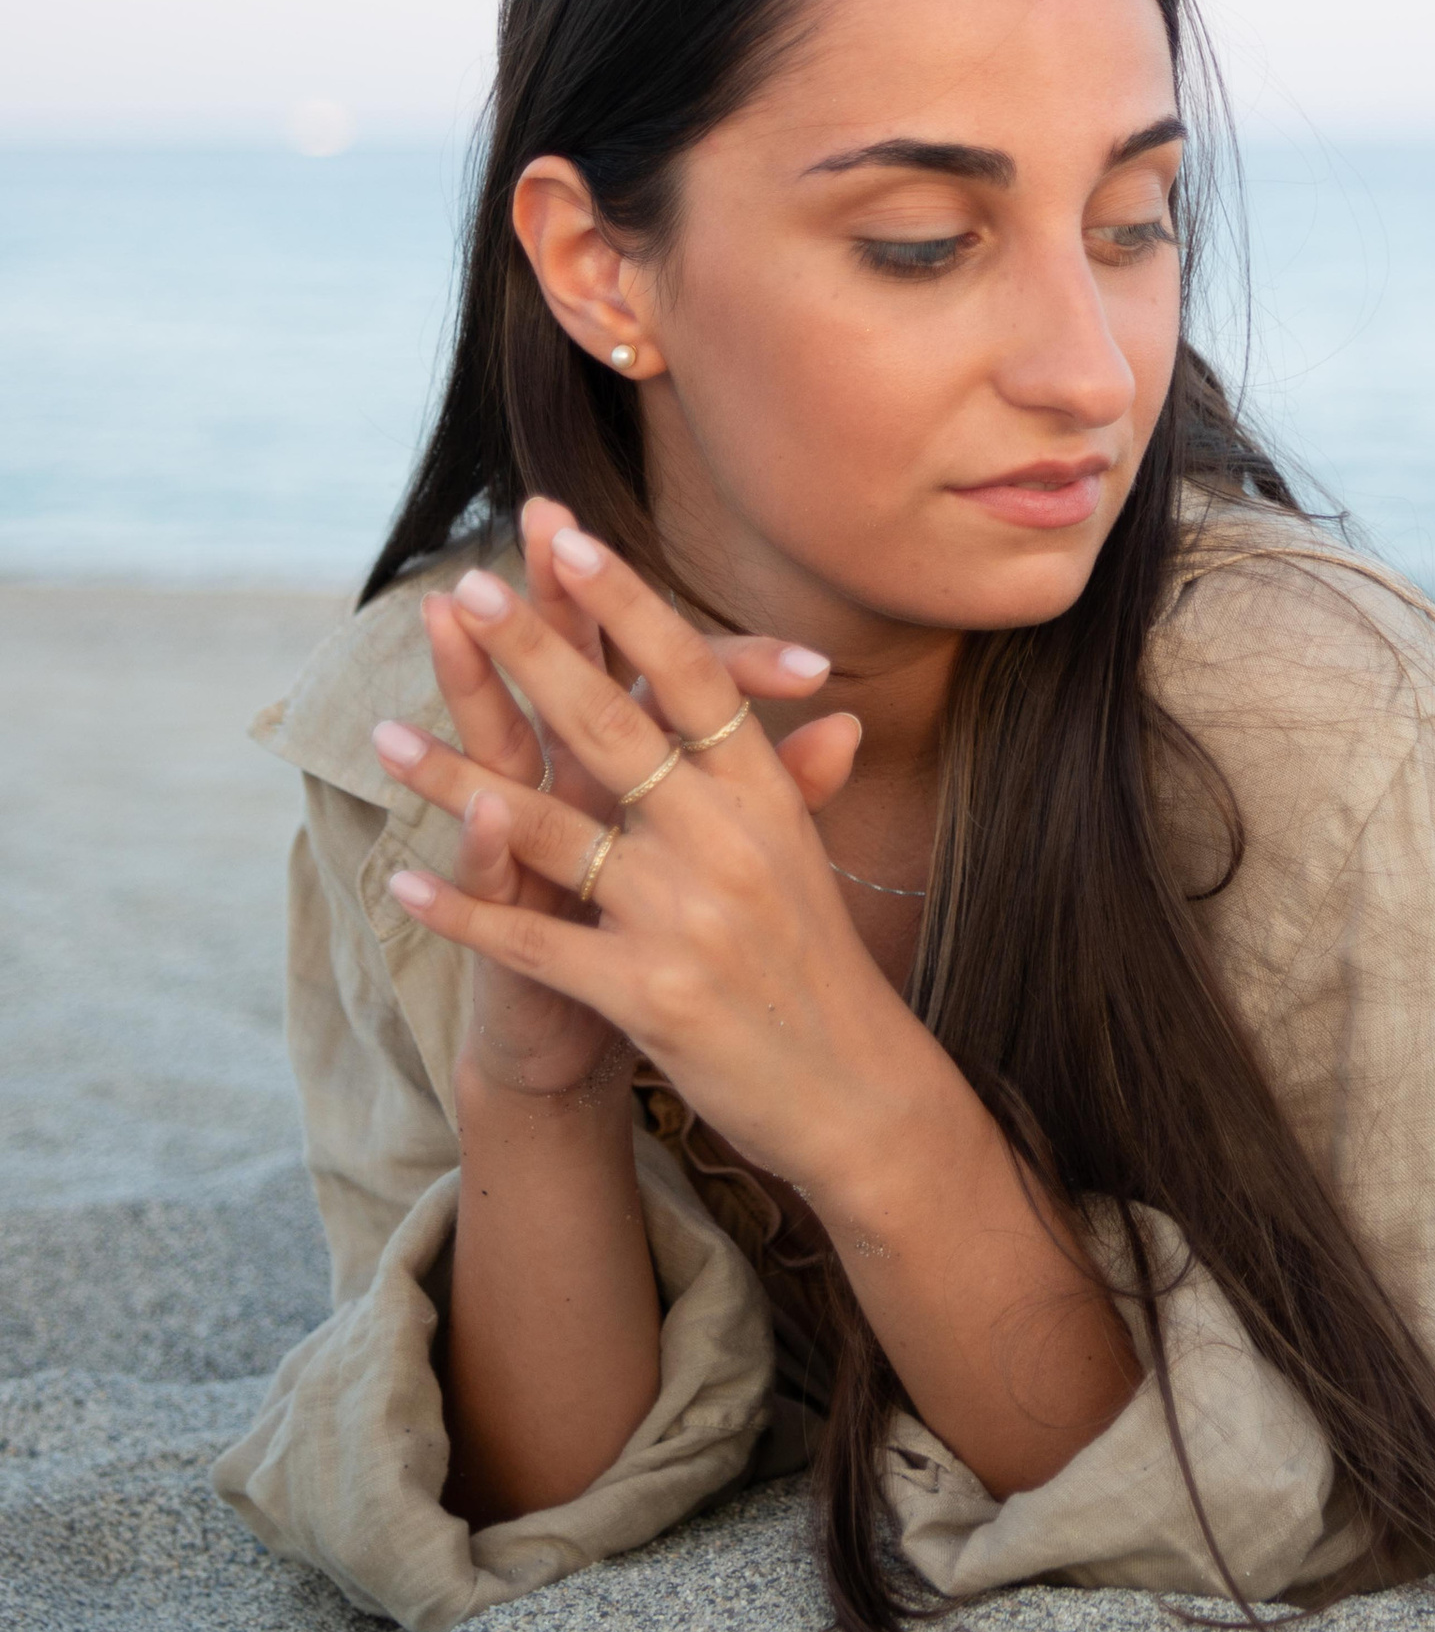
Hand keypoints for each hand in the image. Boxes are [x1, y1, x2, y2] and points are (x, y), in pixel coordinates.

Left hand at [377, 526, 907, 1198]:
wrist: (853, 1092)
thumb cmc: (816, 964)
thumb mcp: (806, 860)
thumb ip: (795, 780)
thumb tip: (833, 706)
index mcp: (764, 795)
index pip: (691, 676)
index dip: (627, 604)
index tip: (569, 539)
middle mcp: (728, 841)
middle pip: (615, 726)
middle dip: (533, 652)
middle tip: (468, 589)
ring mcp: (685, 918)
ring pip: (550, 830)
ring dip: (455, 781)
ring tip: (383, 736)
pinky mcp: (648, 994)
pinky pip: (535, 941)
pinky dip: (465, 912)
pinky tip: (403, 883)